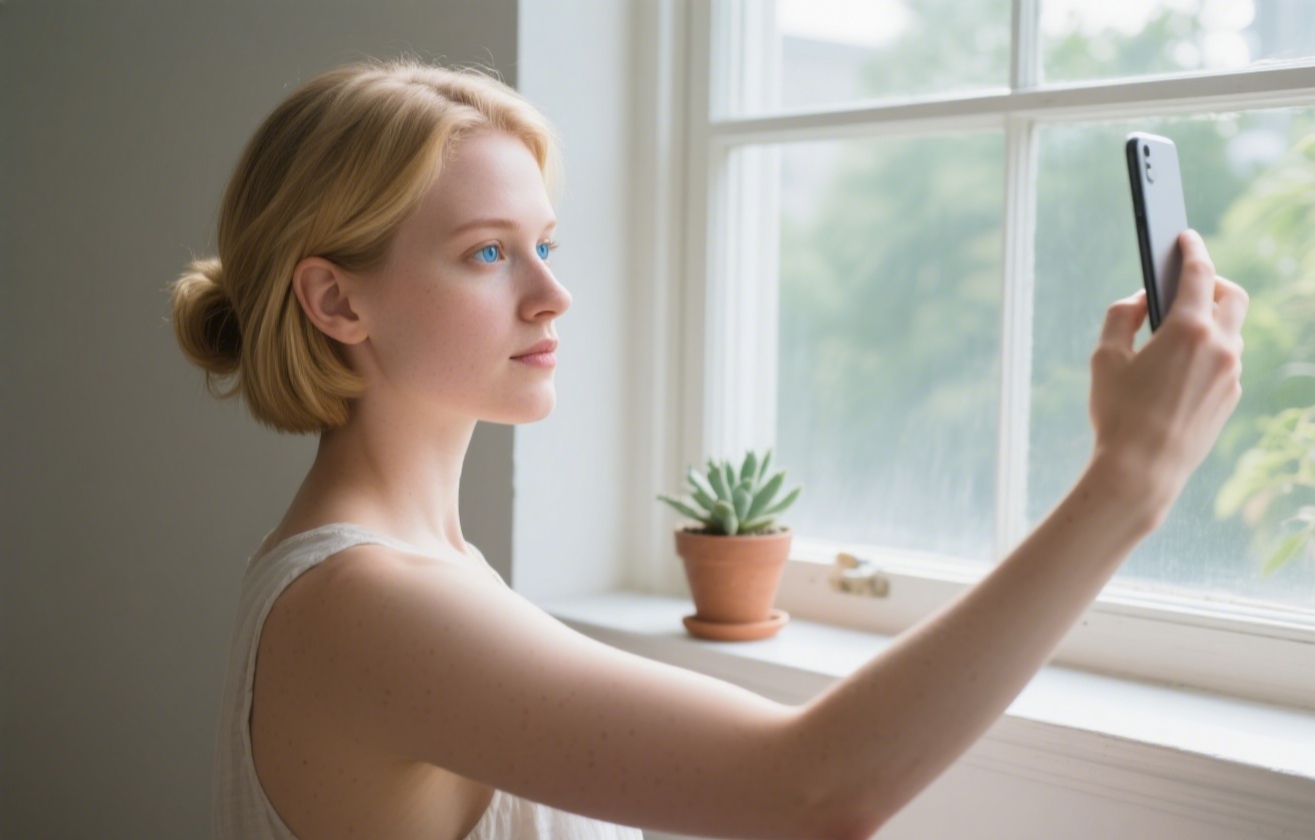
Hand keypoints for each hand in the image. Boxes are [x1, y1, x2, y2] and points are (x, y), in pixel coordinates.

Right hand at [1087, 229, 1248, 518]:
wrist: (1142, 471)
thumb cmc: (1118, 413)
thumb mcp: (1104, 357)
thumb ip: (1121, 316)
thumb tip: (1139, 301)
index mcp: (1188, 329)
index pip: (1199, 273)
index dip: (1192, 250)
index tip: (1186, 238)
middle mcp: (1220, 346)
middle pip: (1232, 296)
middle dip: (1214, 283)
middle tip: (1189, 284)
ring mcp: (1232, 373)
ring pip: (1232, 331)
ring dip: (1211, 321)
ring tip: (1178, 331)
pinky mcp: (1231, 397)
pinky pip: (1226, 361)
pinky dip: (1209, 352)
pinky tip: (1179, 368)